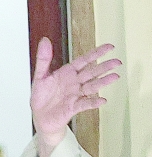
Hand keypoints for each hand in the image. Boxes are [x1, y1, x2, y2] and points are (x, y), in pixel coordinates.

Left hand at [30, 37, 120, 156]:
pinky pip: (85, 104)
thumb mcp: (40, 76)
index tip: (109, 47)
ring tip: (115, 77)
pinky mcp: (73, 107)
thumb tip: (44, 41)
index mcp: (67, 73)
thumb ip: (43, 59)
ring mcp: (75, 95)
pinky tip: (102, 100)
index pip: (85, 60)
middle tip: (117, 62)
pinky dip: (93, 102)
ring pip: (92, 86)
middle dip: (104, 67)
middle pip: (92, 73)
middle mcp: (74, 83)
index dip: (96, 53)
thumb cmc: (41, 96)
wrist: (40, 116)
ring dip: (103, 82)